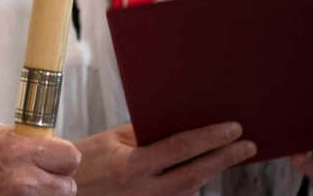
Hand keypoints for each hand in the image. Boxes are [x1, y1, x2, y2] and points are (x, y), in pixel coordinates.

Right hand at [0, 125, 80, 195]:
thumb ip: (28, 138)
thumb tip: (52, 139)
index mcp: (19, 150)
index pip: (70, 155)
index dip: (65, 158)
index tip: (56, 159)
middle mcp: (24, 178)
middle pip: (69, 186)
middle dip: (61, 181)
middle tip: (46, 177)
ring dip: (50, 194)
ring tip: (32, 188)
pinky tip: (22, 195)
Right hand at [73, 122, 254, 195]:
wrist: (65, 194)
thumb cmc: (85, 161)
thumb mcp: (112, 140)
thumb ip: (144, 133)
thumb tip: (178, 124)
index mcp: (132, 166)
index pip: (181, 149)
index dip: (211, 138)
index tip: (234, 129)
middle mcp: (144, 190)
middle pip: (196, 174)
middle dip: (225, 159)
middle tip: (248, 146)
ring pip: (190, 190)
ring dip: (209, 171)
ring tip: (230, 154)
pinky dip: (189, 185)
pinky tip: (199, 170)